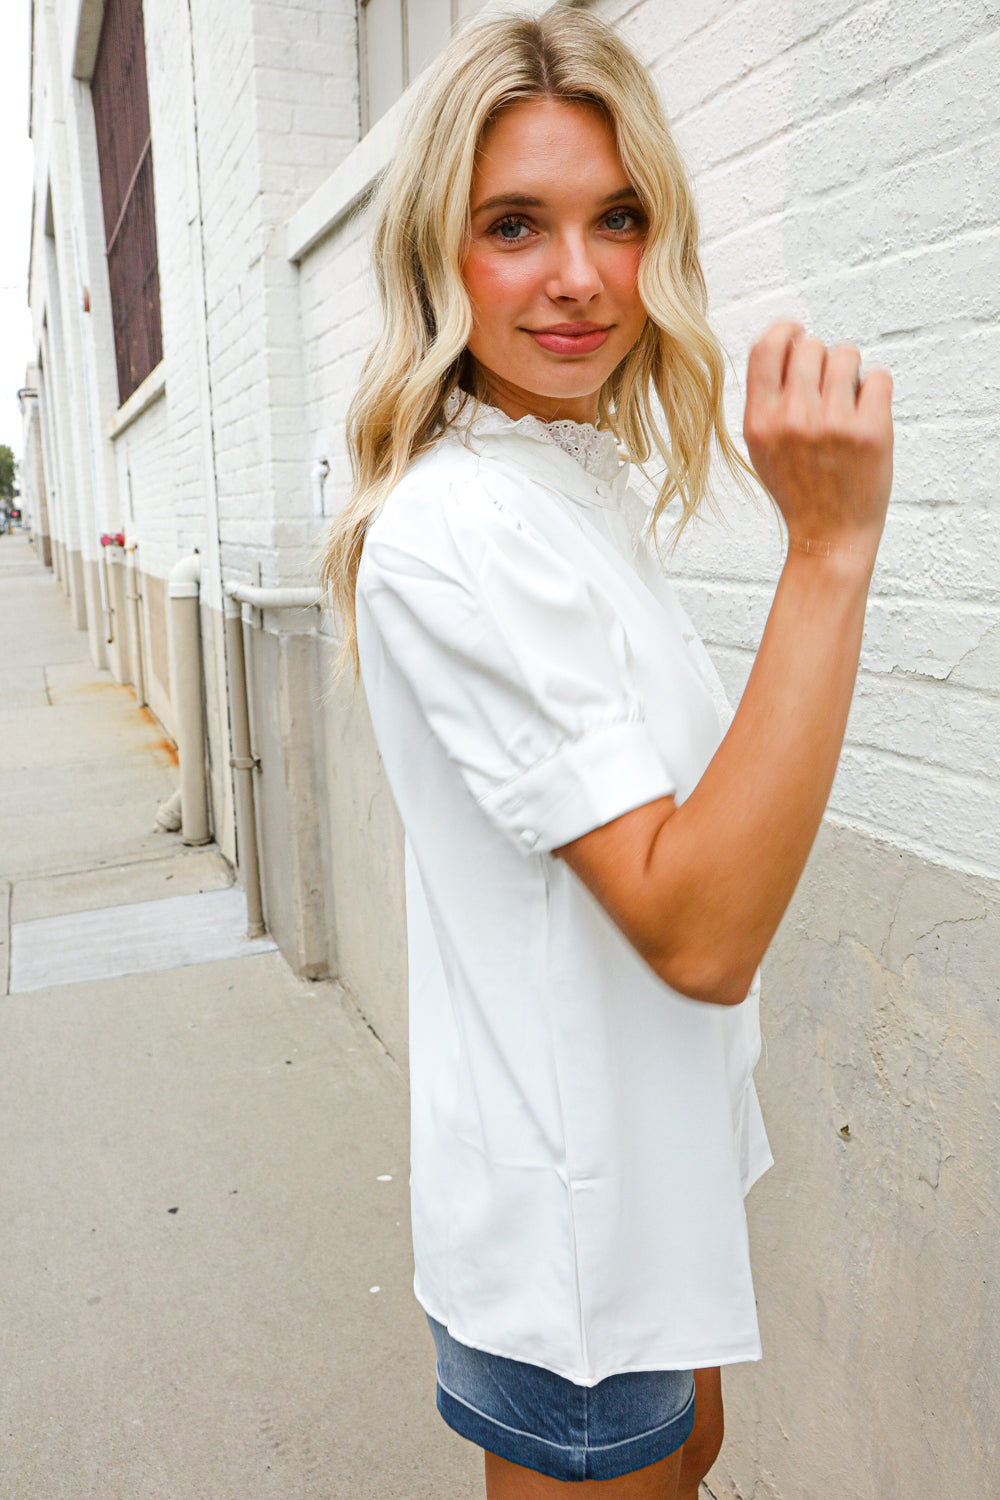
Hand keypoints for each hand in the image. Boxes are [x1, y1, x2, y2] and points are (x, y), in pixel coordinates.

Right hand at [743, 321, 893, 564]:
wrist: (829, 534)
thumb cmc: (798, 488)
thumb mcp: (761, 446)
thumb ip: (767, 398)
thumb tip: (787, 341)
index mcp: (760, 420)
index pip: (767, 346)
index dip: (786, 331)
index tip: (798, 335)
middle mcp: (793, 419)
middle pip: (812, 345)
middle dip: (823, 360)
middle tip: (827, 390)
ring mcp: (833, 424)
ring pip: (847, 355)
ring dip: (851, 373)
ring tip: (847, 403)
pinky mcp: (870, 431)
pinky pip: (879, 376)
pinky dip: (876, 390)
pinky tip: (866, 415)